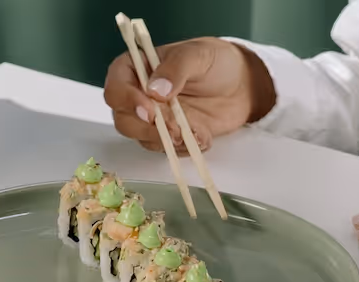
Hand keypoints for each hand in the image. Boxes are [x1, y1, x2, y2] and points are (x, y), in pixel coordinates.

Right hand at [104, 37, 274, 153]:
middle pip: (124, 120)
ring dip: (167, 141)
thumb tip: (156, 90)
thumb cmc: (216, 62)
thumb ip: (175, 69)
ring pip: (143, 139)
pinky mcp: (170, 136)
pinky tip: (204, 135)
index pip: (116, 88)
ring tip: (195, 131)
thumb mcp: (197, 55)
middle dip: (147, 129)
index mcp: (136, 69)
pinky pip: (167, 150)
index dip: (127, 102)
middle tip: (173, 130)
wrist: (242, 85)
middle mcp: (138, 96)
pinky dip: (185, 148)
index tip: (149, 111)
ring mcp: (154, 119)